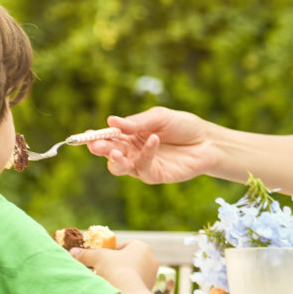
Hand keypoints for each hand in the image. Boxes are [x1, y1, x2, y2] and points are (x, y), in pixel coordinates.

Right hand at [74, 239, 159, 290]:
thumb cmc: (116, 269)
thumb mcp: (98, 258)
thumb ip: (86, 254)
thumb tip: (72, 252)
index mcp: (143, 248)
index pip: (124, 245)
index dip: (111, 251)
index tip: (101, 258)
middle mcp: (151, 260)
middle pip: (128, 259)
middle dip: (115, 264)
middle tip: (102, 269)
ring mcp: (152, 276)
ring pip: (132, 272)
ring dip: (120, 275)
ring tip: (107, 280)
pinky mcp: (149, 290)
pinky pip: (134, 284)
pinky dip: (125, 285)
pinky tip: (115, 289)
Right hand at [86, 108, 215, 183]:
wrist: (207, 141)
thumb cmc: (183, 126)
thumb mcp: (159, 117)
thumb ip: (137, 122)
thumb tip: (111, 121)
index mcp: (129, 135)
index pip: (107, 137)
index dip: (95, 137)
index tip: (85, 135)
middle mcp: (132, 151)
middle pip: (109, 154)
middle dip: (101, 149)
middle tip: (97, 145)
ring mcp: (142, 165)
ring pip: (119, 167)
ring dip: (115, 159)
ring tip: (116, 151)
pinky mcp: (154, 175)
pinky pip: (143, 168)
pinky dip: (146, 154)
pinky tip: (153, 140)